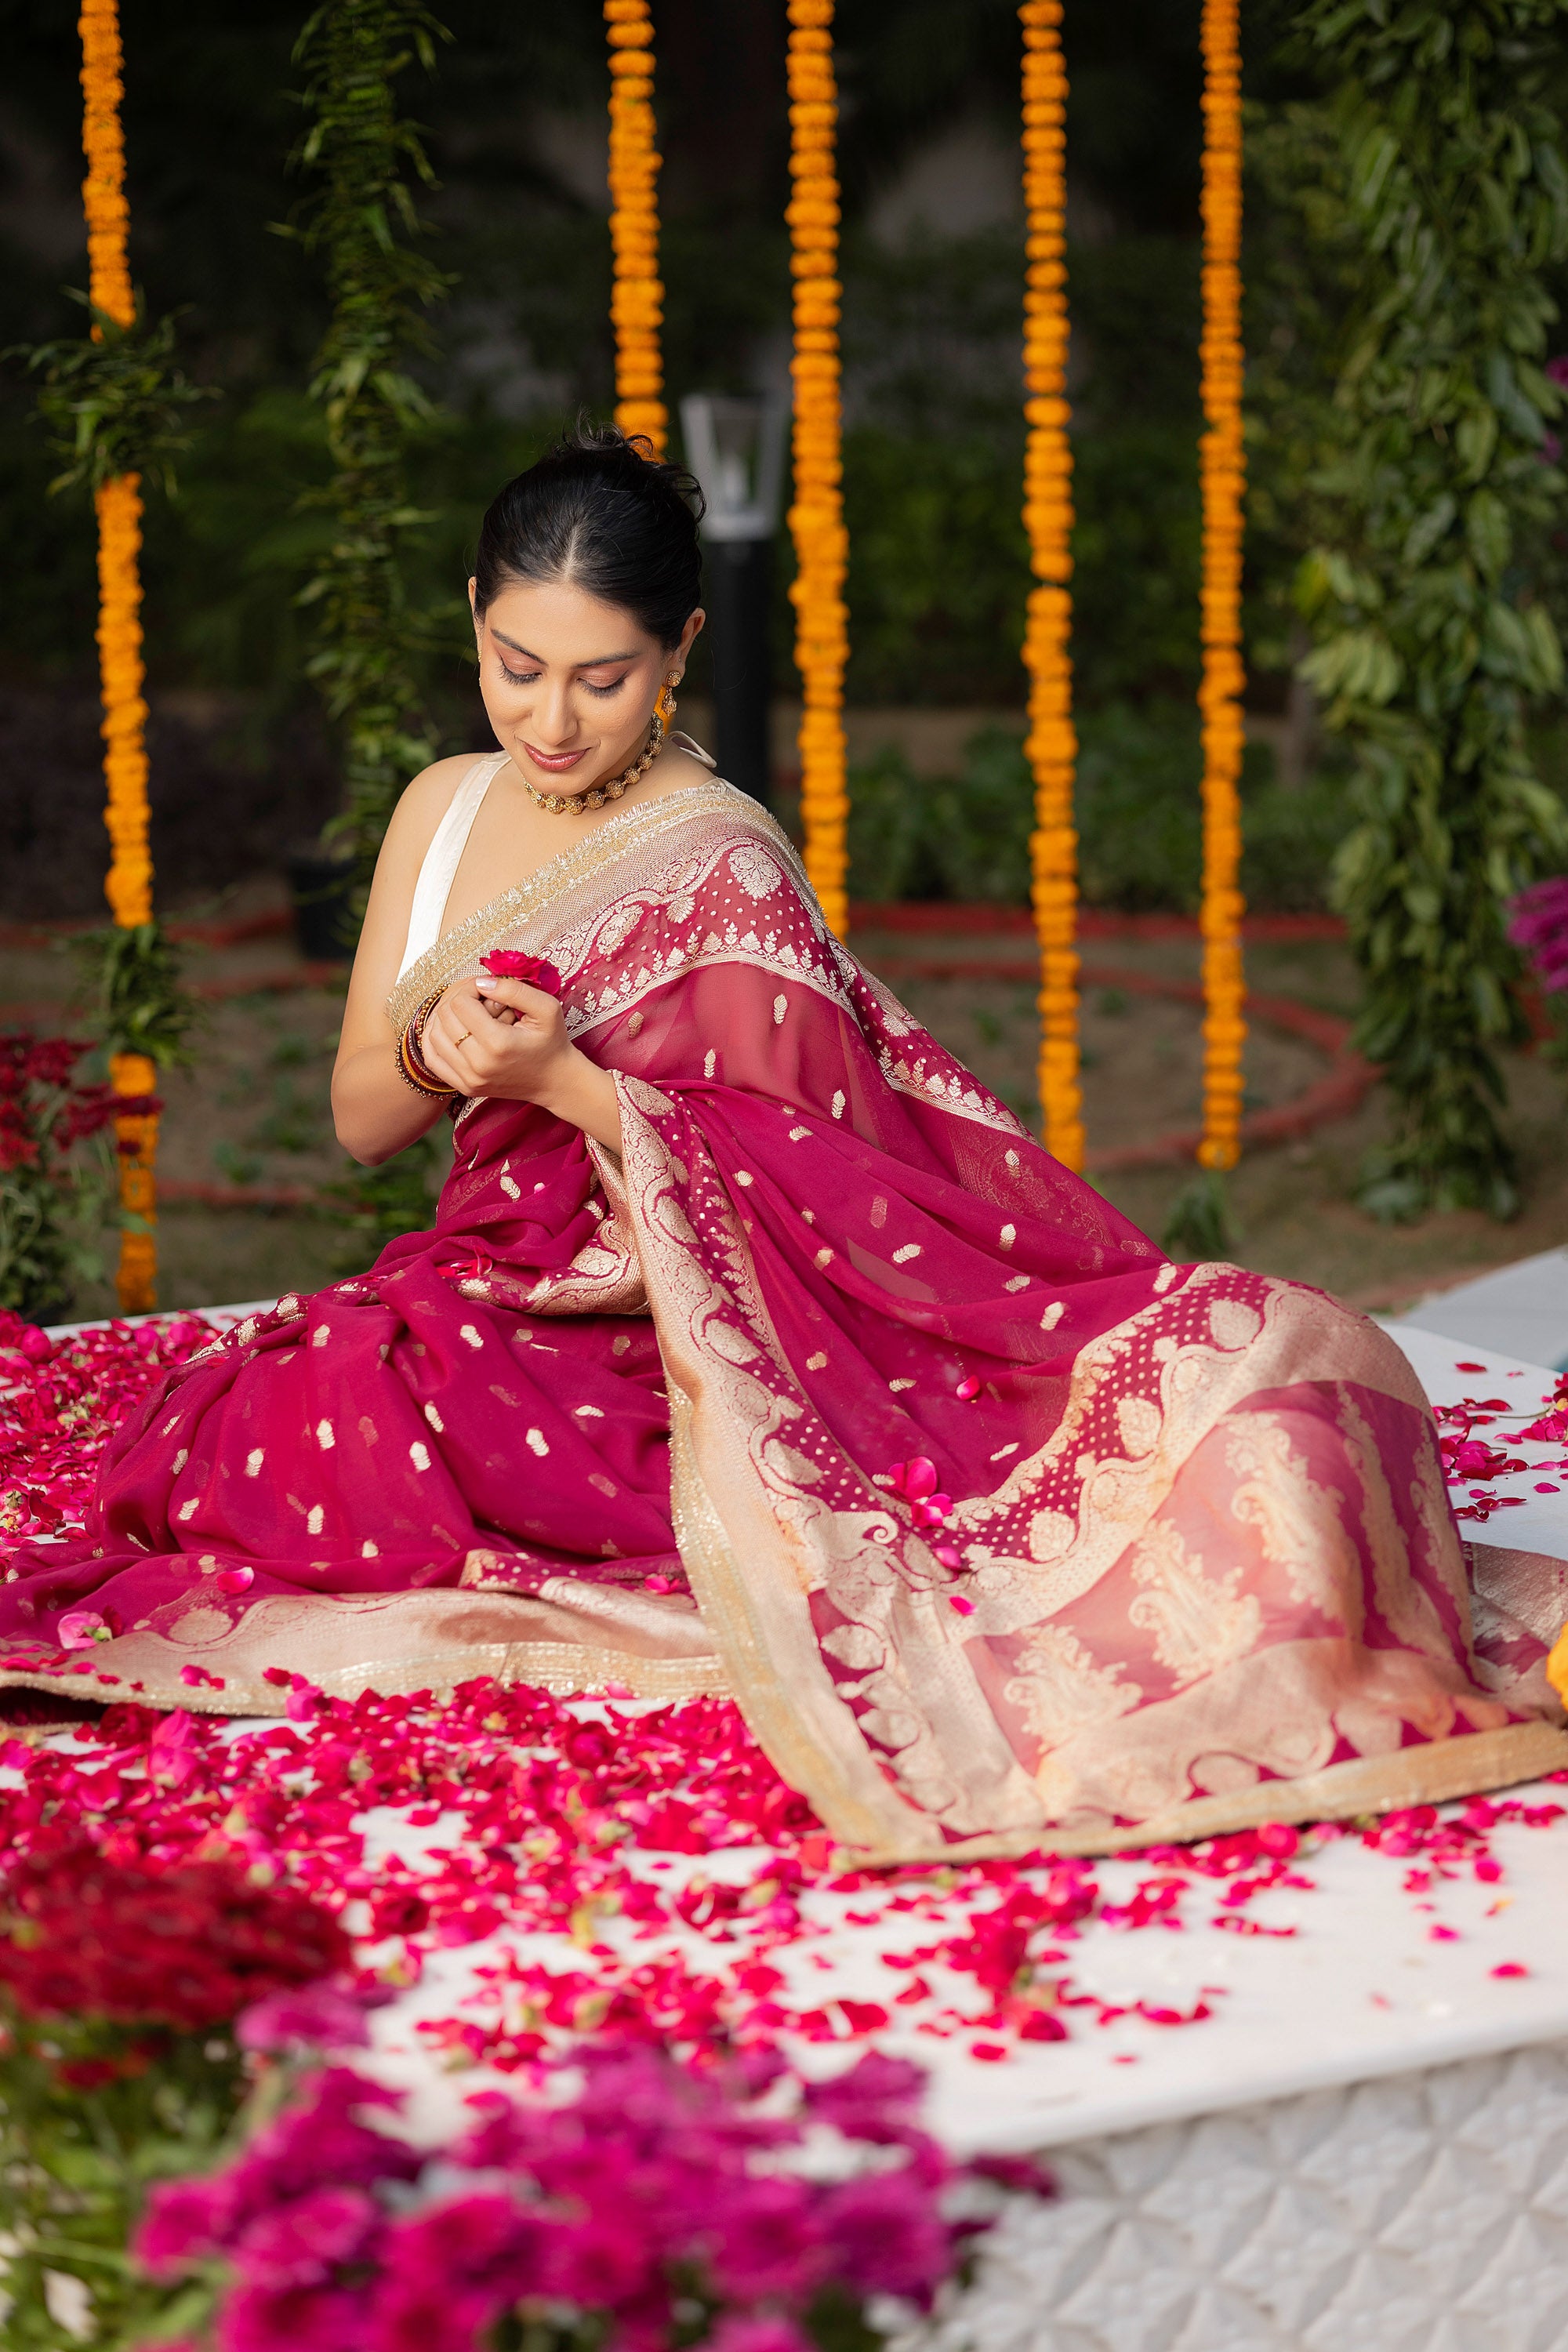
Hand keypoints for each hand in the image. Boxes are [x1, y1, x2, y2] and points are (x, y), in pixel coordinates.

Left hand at [419, 975, 574, 1106]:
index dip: (469, 987)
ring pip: (433, 1036)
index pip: (460, 1003)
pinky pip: (432, 1058)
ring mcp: (469, 1079)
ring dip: (444, 1017)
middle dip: (457, 999)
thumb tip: (481, 982)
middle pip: (445, 1017)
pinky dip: (434, 1039)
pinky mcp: (464, 1087)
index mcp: (498, 1044)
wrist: (554, 1081)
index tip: (484, 987)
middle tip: (475, 997)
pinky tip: (448, 1028)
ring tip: (464, 1011)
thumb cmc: (552, 1042)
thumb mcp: (546, 1008)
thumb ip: (514, 990)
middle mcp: (479, 1065)